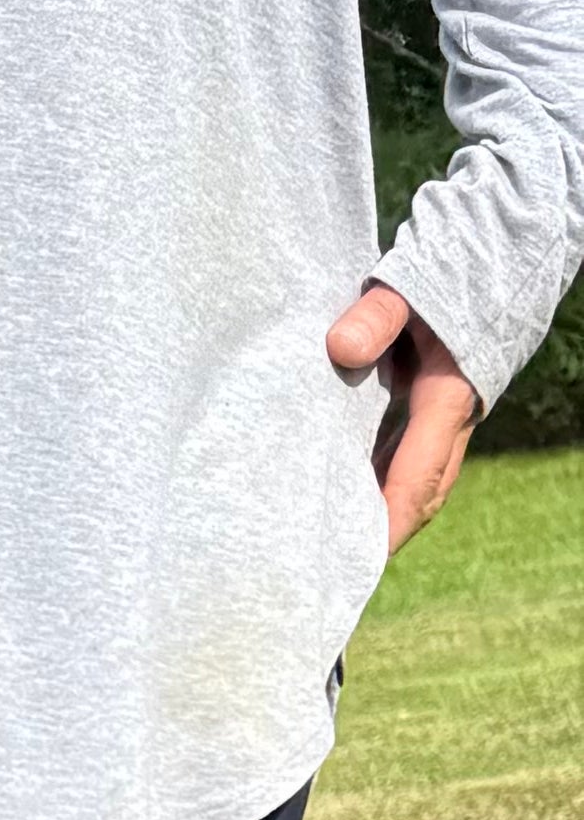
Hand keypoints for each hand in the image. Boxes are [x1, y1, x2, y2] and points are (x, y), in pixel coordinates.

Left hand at [330, 280, 478, 547]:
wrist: (495, 251)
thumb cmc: (447, 268)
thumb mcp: (407, 286)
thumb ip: (377, 315)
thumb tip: (340, 349)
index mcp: (449, 398)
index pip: (415, 479)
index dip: (385, 525)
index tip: (354, 561)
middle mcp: (454, 418)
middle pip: (418, 494)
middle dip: (379, 534)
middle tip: (328, 568)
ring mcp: (448, 416)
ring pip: (414, 479)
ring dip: (376, 510)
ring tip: (325, 541)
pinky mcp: (436, 407)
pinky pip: (407, 457)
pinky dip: (376, 481)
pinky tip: (338, 493)